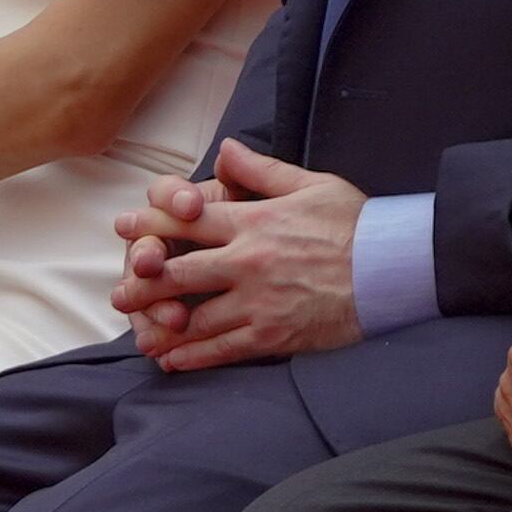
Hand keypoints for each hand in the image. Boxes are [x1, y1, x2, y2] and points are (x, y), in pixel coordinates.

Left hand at [112, 141, 367, 370]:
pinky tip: (174, 361)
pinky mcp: (273, 335)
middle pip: (179, 272)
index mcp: (254, 222)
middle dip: (143, 281)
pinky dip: (194, 357)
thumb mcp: (311, 184)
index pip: (188, 220)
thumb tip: (224, 149)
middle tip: (119, 291)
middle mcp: (248, 262)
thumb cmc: (355, 224)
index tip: (124, 225)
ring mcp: (258, 302)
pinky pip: (224, 349)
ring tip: (140, 334)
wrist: (393, 271)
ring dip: (162, 326)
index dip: (150, 221)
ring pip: (195, 316)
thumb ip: (261, 171)